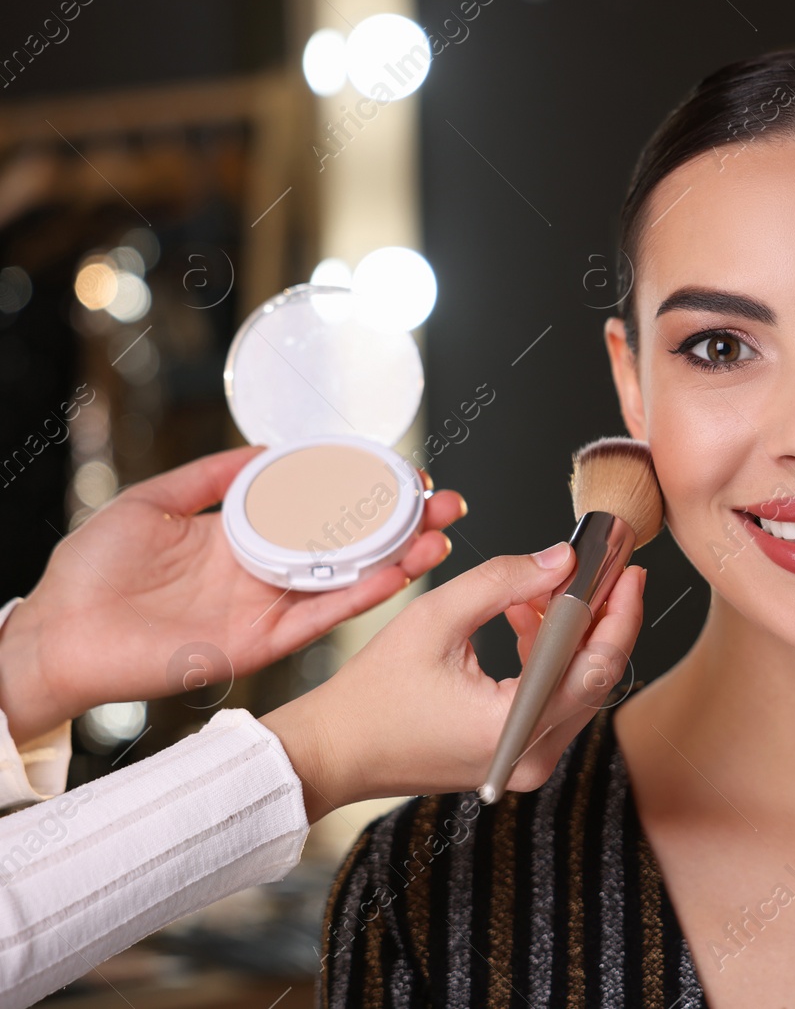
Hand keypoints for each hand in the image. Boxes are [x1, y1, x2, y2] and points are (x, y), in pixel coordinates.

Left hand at [0, 447, 466, 742]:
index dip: (361, 492)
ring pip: (347, 582)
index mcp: (241, 539)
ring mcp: (265, 608)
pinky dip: (361, 596)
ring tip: (437, 534)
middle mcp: (263, 573)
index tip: (400, 473)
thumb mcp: (150, 501)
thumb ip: (208, 475)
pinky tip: (396, 573)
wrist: (58, 634)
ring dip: (397, 559)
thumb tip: (260, 448)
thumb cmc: (89, 573)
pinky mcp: (260, 642)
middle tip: (442, 502)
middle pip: (347, 546)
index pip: (317, 511)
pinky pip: (321, 618)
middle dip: (399, 524)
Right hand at [261, 548, 646, 821]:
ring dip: (569, 634)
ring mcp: (525, 762)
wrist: (334, 752)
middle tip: (600, 569)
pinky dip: (548, 658)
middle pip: (594, 677)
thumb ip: (504, 582)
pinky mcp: (516, 757)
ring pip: (575, 686)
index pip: (596, 668)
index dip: (620, 613)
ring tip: (544, 588)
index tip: (627, 570)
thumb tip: (562, 558)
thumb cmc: (371, 696)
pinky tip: (525, 619)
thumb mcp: (435, 620)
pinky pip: (552, 700)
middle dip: (598, 617)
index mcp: (512, 729)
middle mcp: (529, 756)